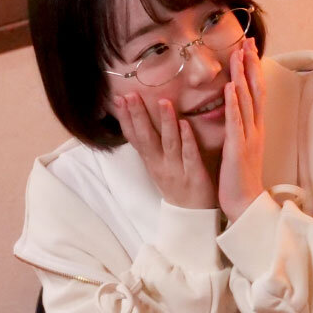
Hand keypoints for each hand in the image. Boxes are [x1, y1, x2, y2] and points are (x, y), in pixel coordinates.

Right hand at [112, 92, 216, 209]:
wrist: (191, 217)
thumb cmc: (176, 187)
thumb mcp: (157, 167)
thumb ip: (150, 147)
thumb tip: (139, 124)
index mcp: (151, 162)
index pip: (134, 138)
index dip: (126, 119)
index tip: (118, 98)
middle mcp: (160, 165)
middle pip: (146, 138)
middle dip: (138, 116)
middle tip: (131, 95)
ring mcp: (176, 171)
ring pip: (169, 144)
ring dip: (165, 122)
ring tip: (163, 102)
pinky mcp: (194, 176)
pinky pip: (190, 155)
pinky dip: (187, 139)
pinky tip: (185, 124)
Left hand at [218, 38, 265, 220]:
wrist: (245, 203)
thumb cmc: (240, 177)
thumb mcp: (241, 145)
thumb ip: (239, 126)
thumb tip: (234, 107)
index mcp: (255, 127)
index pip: (256, 91)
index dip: (253, 68)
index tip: (249, 48)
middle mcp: (255, 128)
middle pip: (256, 90)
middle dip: (251, 64)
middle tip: (248, 41)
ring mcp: (248, 137)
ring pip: (247, 101)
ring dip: (243, 76)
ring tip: (239, 55)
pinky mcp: (238, 148)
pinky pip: (236, 122)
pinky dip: (234, 103)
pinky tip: (231, 87)